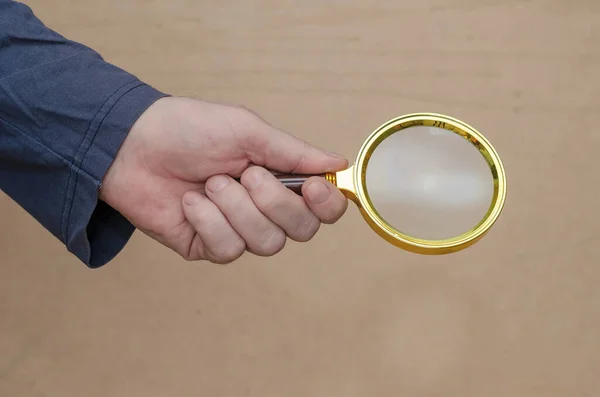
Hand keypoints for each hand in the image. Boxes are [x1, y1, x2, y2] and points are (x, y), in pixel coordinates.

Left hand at [99, 96, 348, 263]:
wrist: (132, 145)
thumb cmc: (189, 129)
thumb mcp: (246, 130)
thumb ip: (293, 152)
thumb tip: (338, 163)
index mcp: (279, 178)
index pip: (323, 208)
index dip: (327, 204)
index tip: (314, 187)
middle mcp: (264, 209)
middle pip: (301, 231)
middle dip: (274, 202)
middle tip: (246, 174)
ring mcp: (237, 230)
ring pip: (266, 243)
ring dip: (237, 209)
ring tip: (210, 183)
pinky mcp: (208, 246)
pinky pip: (228, 249)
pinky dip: (209, 221)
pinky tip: (189, 202)